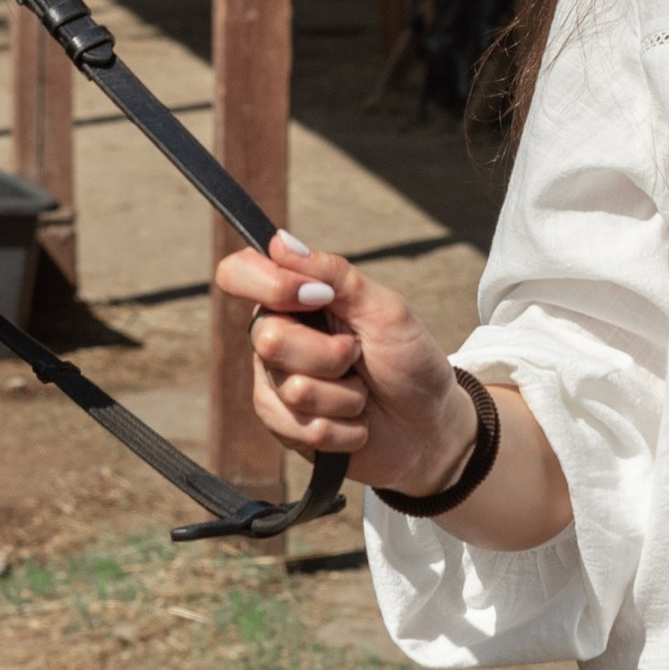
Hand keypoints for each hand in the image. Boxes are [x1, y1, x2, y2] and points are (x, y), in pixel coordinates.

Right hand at [214, 231, 480, 496]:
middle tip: (357, 354)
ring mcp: (275, 383)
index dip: (270, 285)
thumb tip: (279, 240)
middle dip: (331, 354)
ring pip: (292, 389)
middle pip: (268, 338)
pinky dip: (344, 428)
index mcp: (292, 296)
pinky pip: (301, 428)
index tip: (318, 298)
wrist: (429, 426)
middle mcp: (274, 335)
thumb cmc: (409, 359)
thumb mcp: (383, 309)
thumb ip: (333, 275)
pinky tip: (357, 424)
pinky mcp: (284, 427)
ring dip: (346, 396)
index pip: (239, 274)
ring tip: (362, 393)